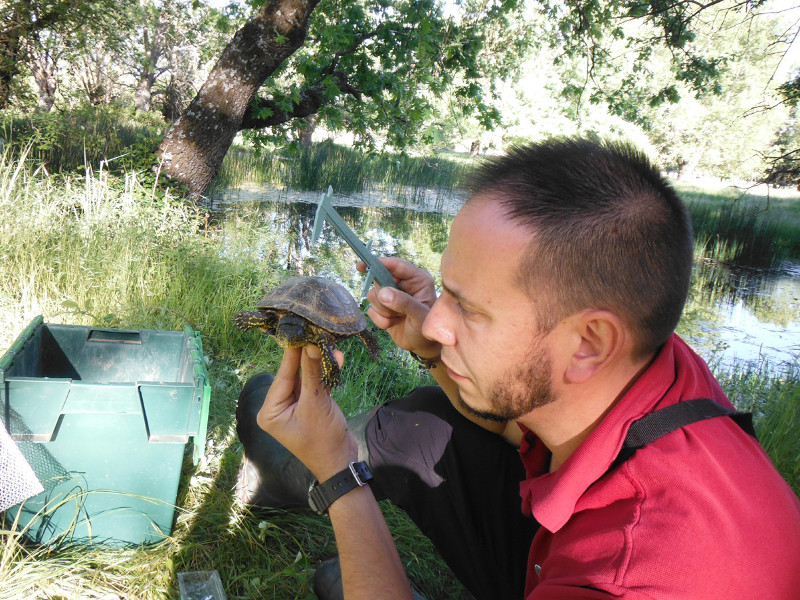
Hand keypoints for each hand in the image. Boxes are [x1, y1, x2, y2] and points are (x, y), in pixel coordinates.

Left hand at [256, 345, 356, 480]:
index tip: (298, 330)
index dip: (293, 353)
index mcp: (269, 411)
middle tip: (316, 332)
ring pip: (306, 377)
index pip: (282, 376)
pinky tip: (336, 359)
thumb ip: (312, 373)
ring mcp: (294, 406)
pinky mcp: (309, 406)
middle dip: (308, 356)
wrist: (341, 463)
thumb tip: (311, 344)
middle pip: (293, 375)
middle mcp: (277, 407)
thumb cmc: (323, 439)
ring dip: (319, 364)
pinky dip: (325, 374)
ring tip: (329, 344)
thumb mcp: (316, 404)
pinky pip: (314, 385)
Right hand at [357, 257, 440, 359]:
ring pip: (373, 296)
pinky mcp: (382, 307)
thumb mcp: (420, 316)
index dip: (379, 263)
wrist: (422, 346)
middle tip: (396, 310)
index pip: (396, 265)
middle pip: (379, 280)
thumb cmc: (427, 329)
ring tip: (398, 318)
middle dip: (383, 298)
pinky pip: (371, 309)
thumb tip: (383, 293)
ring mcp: (391, 295)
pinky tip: (393, 323)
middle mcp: (403, 284)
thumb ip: (404, 303)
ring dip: (383, 311)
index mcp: (417, 279)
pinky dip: (380, 320)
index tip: (361, 266)